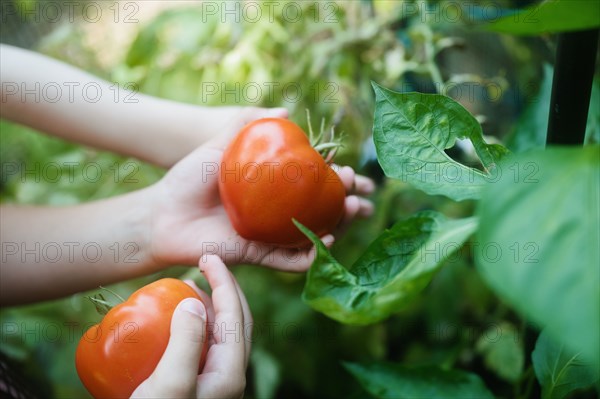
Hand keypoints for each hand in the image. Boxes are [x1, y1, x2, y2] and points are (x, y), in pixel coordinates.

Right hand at [131, 255, 250, 398]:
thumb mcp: (170, 384)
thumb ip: (187, 343)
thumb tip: (194, 302)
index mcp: (230, 373)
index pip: (236, 315)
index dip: (224, 281)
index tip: (208, 256)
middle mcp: (227, 376)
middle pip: (234, 321)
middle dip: (222, 289)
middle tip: (203, 266)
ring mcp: (212, 382)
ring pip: (217, 333)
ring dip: (206, 306)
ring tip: (184, 289)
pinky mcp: (194, 385)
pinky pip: (200, 346)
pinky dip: (190, 325)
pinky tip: (169, 322)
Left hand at [147, 124, 374, 271]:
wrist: (162, 214)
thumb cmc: (187, 179)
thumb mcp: (219, 145)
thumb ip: (246, 126)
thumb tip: (285, 109)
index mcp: (271, 190)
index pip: (313, 185)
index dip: (336, 181)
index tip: (350, 171)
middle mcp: (275, 214)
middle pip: (321, 212)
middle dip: (346, 204)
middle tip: (359, 193)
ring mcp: (269, 236)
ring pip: (313, 236)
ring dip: (338, 226)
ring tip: (351, 210)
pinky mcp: (259, 256)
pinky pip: (291, 261)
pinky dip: (312, 255)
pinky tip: (326, 240)